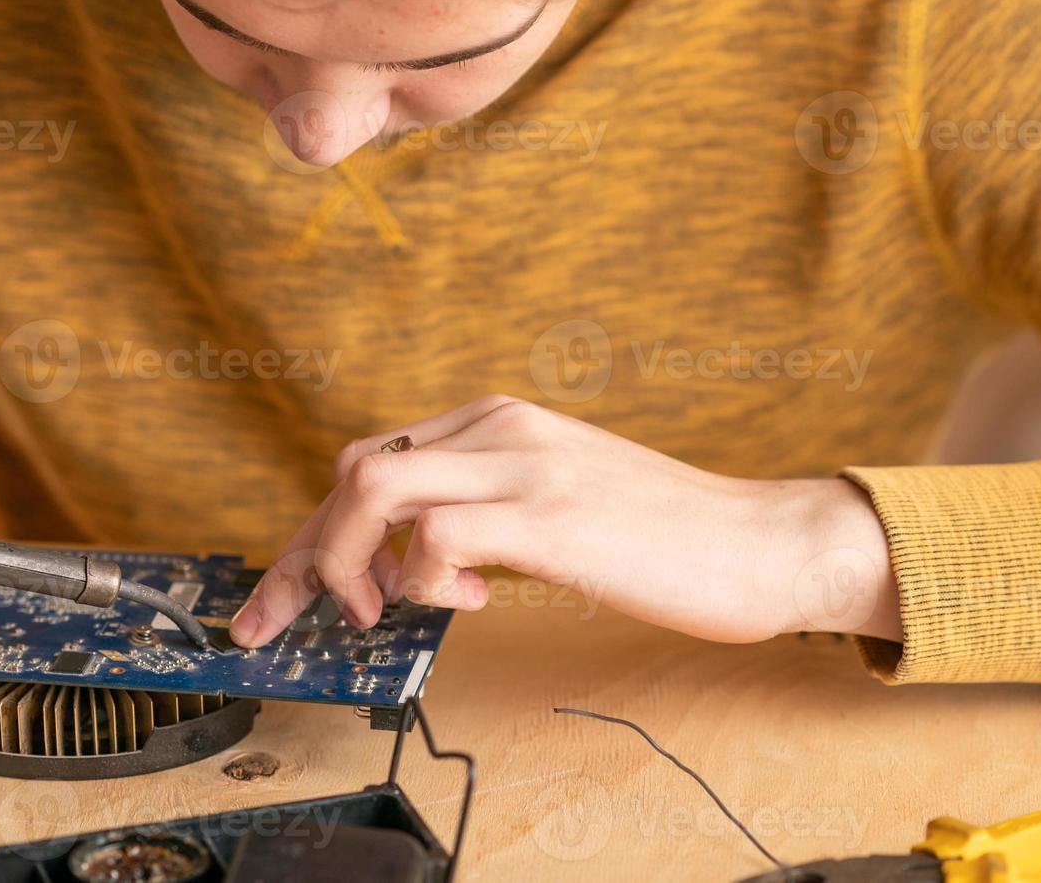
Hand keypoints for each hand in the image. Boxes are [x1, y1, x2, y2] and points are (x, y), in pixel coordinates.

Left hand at [230, 395, 900, 647]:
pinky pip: (437, 538)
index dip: (314, 532)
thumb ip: (480, 509)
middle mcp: (498, 425)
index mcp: (495, 419)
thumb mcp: (550, 500)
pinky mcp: (549, 514)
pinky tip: (478, 601)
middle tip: (282, 620)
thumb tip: (407, 560)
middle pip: (352, 473)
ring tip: (381, 610)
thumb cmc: (657, 536)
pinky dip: (426, 583)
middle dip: (302, 556)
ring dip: (347, 564)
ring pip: (373, 489)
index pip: (369, 462)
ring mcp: (522, 463)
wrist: (759, 542)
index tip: (284, 593)